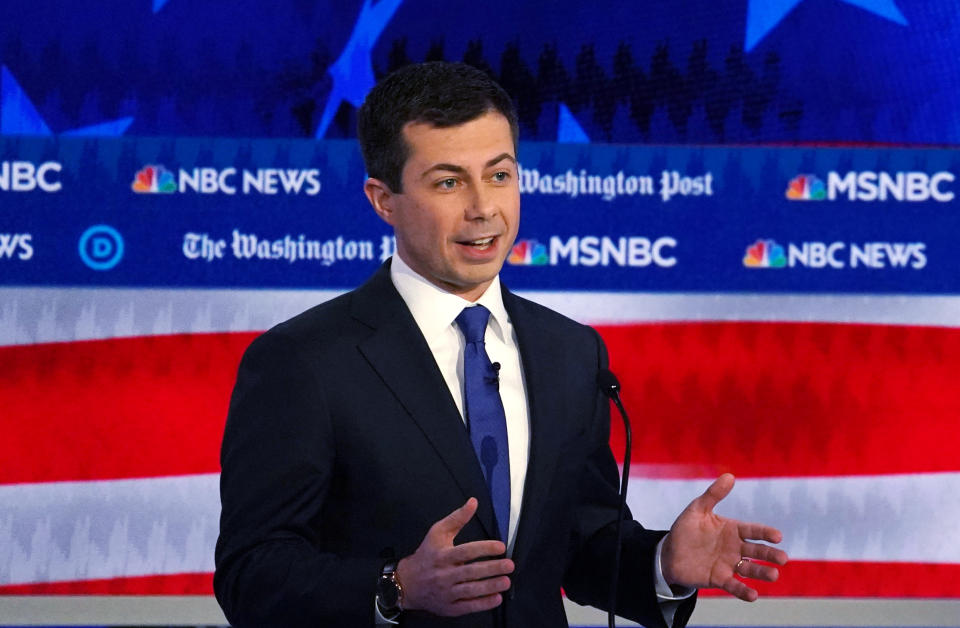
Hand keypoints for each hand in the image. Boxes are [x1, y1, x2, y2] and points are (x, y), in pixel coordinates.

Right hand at [396, 497, 513, 615]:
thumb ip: (457, 518)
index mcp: (442, 555)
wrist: (407, 583)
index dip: (484, 549)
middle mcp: (444, 575)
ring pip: (470, 590)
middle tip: (509, 565)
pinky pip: (467, 606)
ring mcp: (446, 592)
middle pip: (470, 572)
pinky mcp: (449, 607)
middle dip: (492, 569)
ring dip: (490, 586)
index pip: (466, 551)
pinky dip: (483, 604)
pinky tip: (497, 598)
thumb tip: (474, 502)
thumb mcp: (437, 532)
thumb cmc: (427, 555)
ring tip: (506, 582)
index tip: (501, 547)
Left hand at [661, 473, 787, 601]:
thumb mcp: (697, 509)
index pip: (753, 530)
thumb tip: (730, 475)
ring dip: (762, 572)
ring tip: (774, 575)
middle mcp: (734, 548)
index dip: (765, 533)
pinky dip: (744, 591)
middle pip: (756, 551)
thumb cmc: (686, 529)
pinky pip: (734, 585)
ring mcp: (728, 564)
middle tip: (783, 558)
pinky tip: (754, 595)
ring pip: (750, 569)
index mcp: (732, 530)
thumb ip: (713, 494)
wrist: (669, 553)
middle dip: (770, 554)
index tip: (777, 536)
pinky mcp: (719, 579)